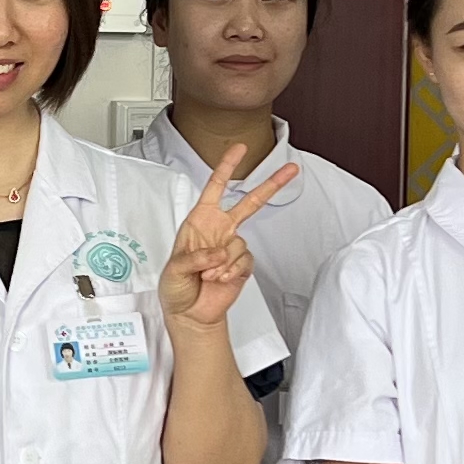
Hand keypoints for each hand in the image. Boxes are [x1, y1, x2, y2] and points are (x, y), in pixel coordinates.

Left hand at [162, 144, 294, 329]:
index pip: (215, 187)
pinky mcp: (242, 265)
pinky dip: (231, 273)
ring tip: (208, 275)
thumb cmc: (176, 287)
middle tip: (289, 170)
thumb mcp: (174, 269)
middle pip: (250, 203)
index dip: (227, 167)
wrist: (190, 313)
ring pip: (241, 243)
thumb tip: (218, 253)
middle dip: (270, 186)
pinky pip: (244, 262)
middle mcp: (219, 230)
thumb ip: (195, 257)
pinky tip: (219, 280)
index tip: (239, 149)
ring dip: (223, 263)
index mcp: (199, 221)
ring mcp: (232, 248)